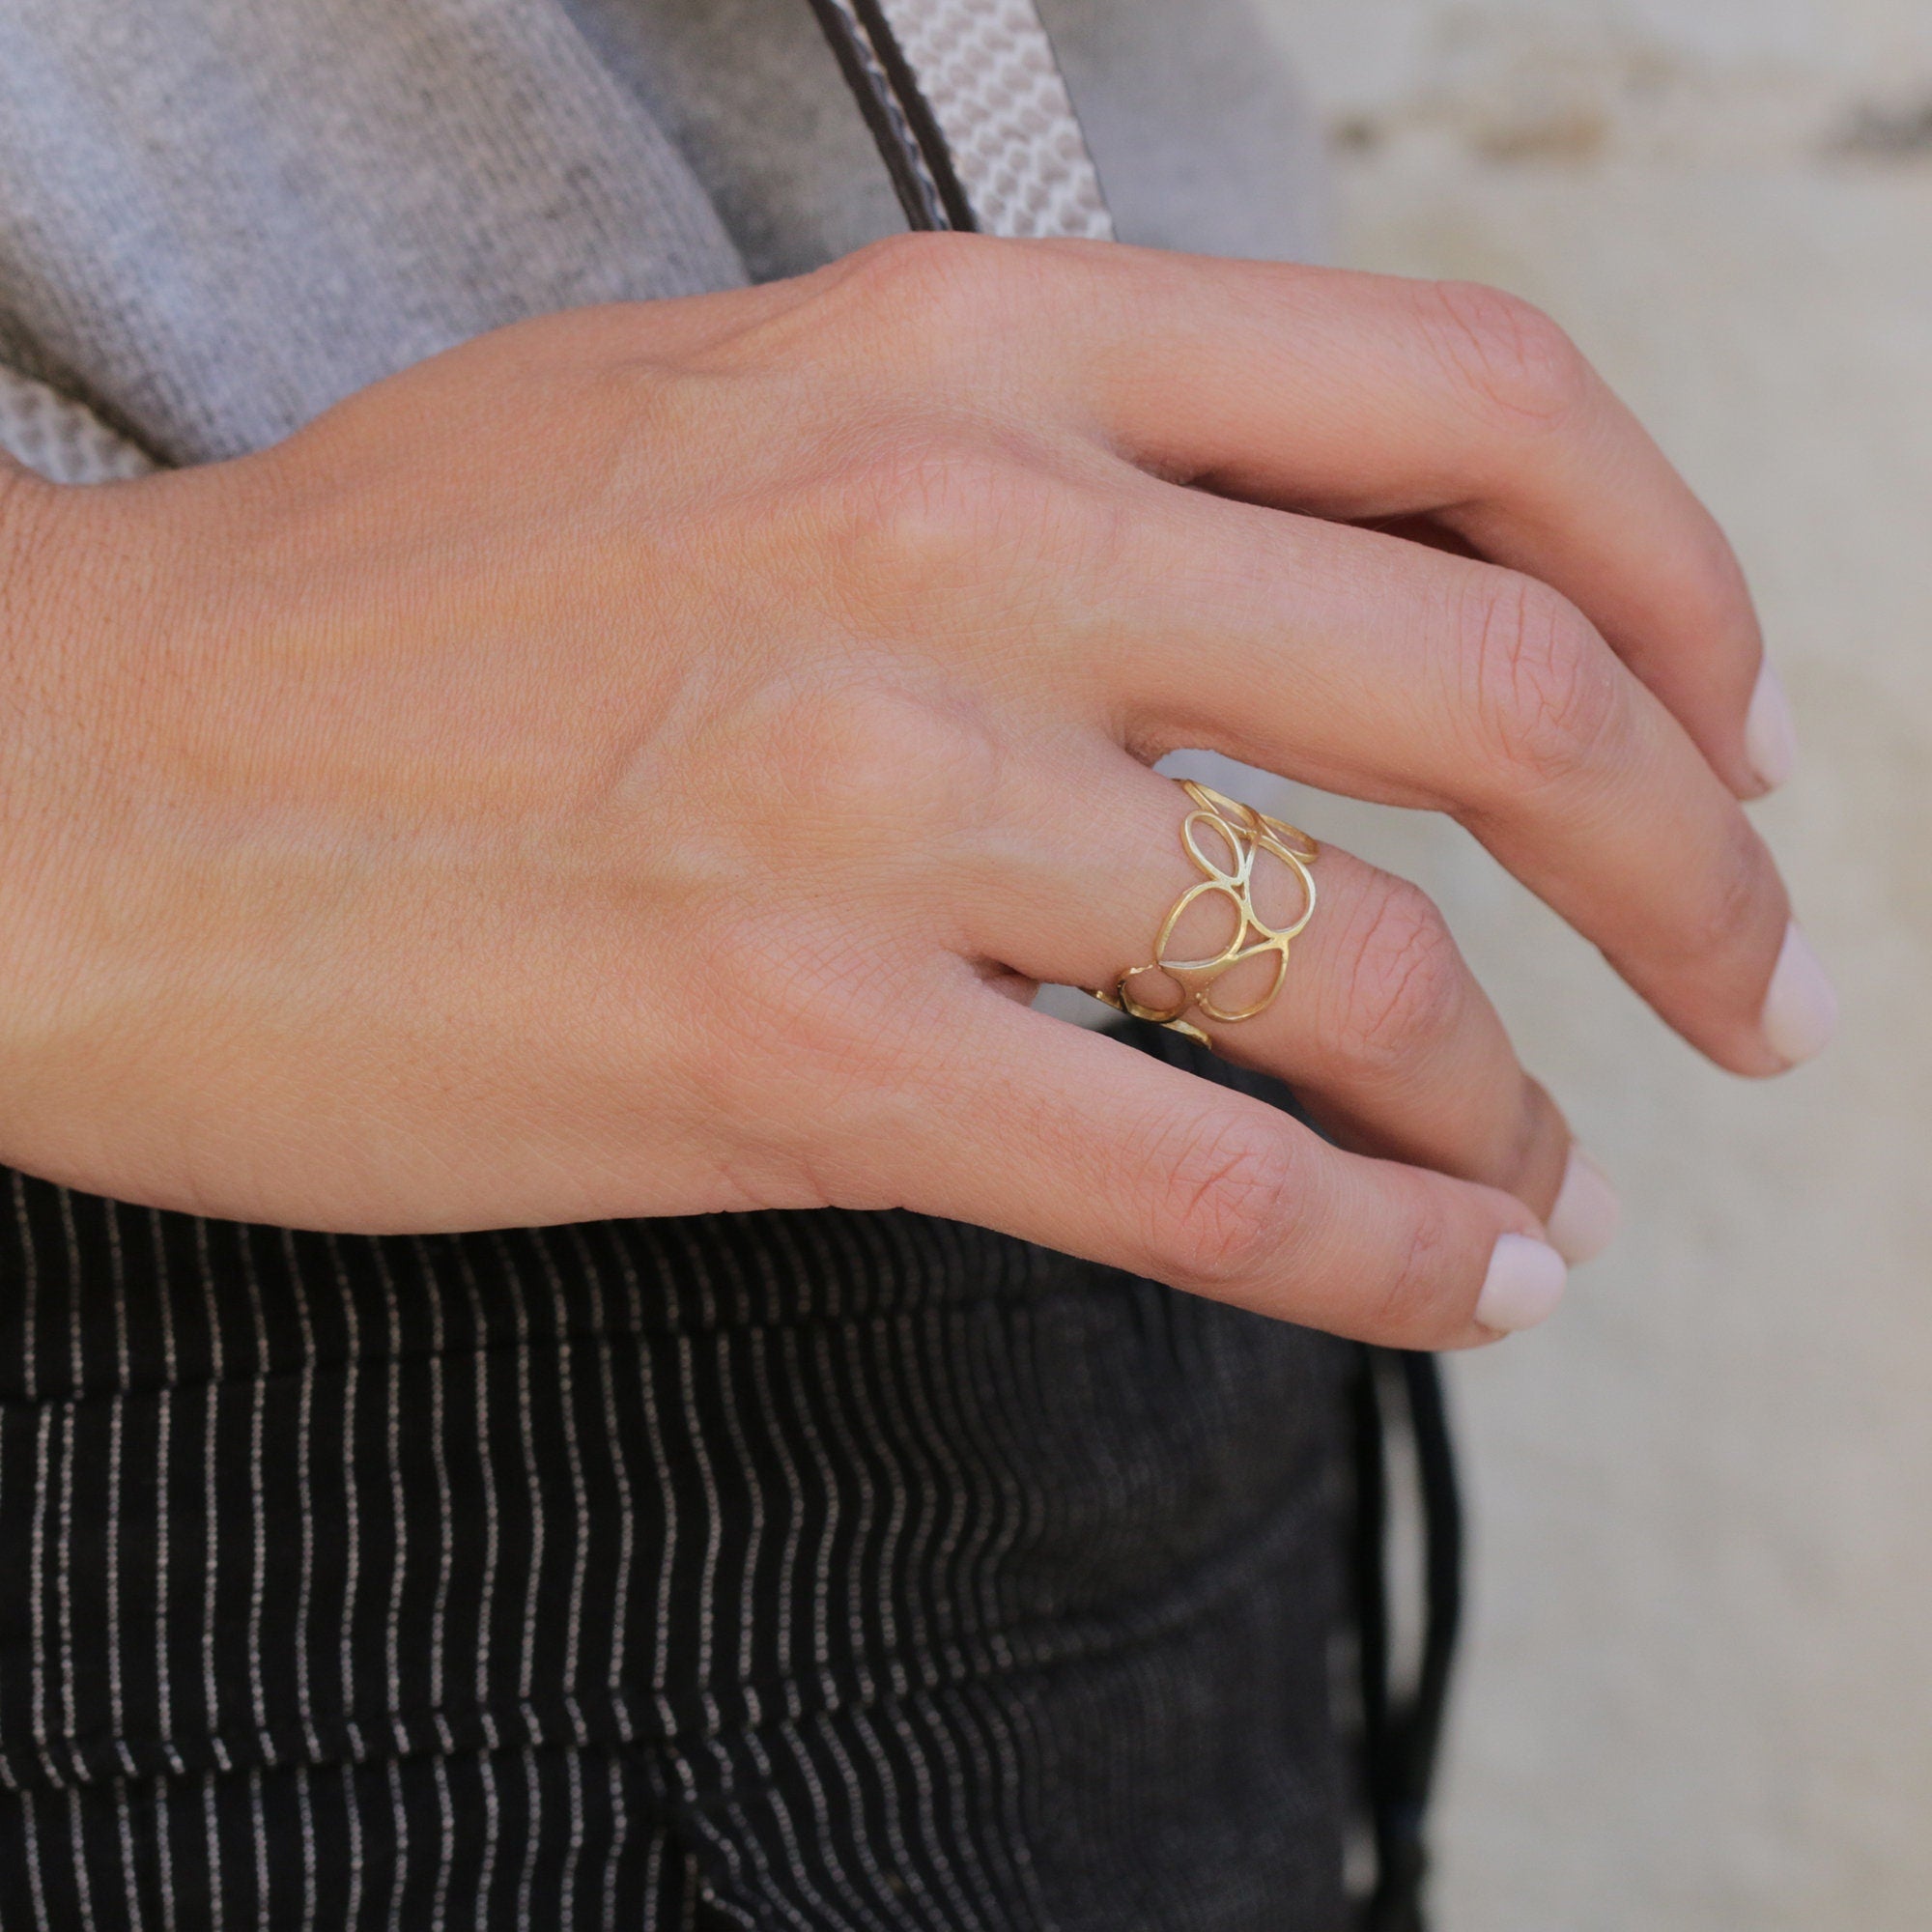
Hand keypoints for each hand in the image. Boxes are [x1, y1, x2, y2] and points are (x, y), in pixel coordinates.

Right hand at [0, 235, 1827, 1345]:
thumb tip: (1262, 632)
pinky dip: (1376, 1258)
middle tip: (1763, 981)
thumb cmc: (390, 606)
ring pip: (1370, 973)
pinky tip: (1442, 1284)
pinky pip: (1198, 1182)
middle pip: (1500, 685)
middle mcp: (954, 538)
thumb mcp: (741, 418)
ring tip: (1556, 1190)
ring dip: (1524, 1108)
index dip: (1677, 575)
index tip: (1734, 719)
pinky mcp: (788, 1057)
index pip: (1471, 402)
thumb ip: (1030, 484)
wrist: (80, 779)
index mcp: (960, 344)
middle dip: (1704, 860)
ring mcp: (874, 802)